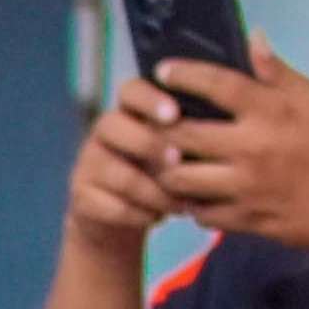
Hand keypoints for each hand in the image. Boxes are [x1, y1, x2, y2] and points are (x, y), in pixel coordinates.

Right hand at [65, 79, 183, 255]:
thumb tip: (227, 118)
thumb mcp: (176, 145)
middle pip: (113, 126)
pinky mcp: (81, 197)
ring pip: (119, 174)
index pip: (131, 91)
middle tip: (177, 161)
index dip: (150, 99)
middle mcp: (103, 133)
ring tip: (180, 203)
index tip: (174, 114)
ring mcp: (88, 165)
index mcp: (130, 111)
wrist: (122, 216)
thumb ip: (193, 128)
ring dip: (153, 191)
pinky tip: (158, 217)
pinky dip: (139, 214)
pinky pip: (110, 206)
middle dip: (149, 145)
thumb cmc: (162, 172)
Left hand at [149, 37, 308, 256]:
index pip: (216, 85)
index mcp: (272, 112)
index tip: (162, 71)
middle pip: (183, 135)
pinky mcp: (246, 220)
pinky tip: (193, 193)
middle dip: (160, 128)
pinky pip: (200, 214)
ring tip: (166, 160)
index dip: (183, 75)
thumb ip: (279, 72)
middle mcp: (252, 149)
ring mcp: (246, 188)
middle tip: (151, 123)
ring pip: (181, 180)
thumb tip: (253, 38)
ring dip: (167, 169)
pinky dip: (190, 204)